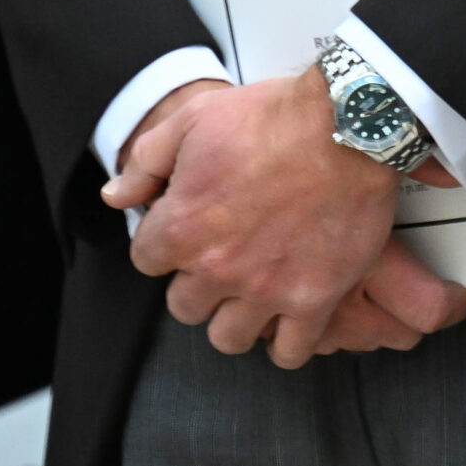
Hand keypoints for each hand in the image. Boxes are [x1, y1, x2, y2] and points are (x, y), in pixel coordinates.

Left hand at [115, 68, 465, 367]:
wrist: (349, 120)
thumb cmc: (275, 115)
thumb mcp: (196, 117)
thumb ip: (147, 161)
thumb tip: (115, 195)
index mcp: (184, 225)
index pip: (148, 260)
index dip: (168, 240)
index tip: (190, 227)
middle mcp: (219, 267)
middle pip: (185, 306)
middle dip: (199, 282)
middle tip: (225, 256)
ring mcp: (267, 289)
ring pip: (229, 336)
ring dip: (236, 316)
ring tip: (254, 289)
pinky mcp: (315, 298)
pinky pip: (289, 351)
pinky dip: (287, 339)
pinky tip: (290, 315)